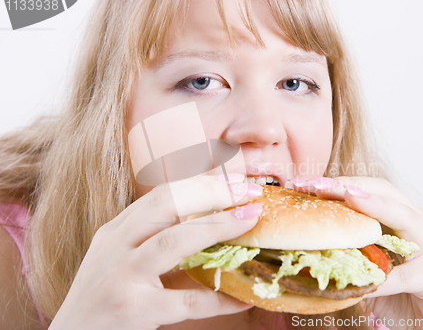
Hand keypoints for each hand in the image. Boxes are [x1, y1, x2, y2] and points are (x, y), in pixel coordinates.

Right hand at [48, 175, 262, 329]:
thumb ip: (157, 242)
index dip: (201, 183)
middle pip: (167, 206)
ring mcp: (123, 277)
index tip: (234, 181)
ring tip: (250, 220)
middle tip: (249, 193)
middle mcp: (116, 246)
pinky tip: (244, 297)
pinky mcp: (135, 310)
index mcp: (116, 231)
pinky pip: (188, 301)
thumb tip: (214, 228)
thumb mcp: (121, 260)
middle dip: (212, 194)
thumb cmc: (104, 296)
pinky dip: (220, 298)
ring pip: (174, 241)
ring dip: (218, 227)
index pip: (161, 194)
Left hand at [290, 176, 422, 329]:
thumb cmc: (400, 290)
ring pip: (405, 218)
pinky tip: (366, 277)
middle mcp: (417, 223)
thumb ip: (346, 252)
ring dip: (377, 206)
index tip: (304, 183)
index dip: (336, 183)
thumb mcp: (367, 265)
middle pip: (384, 192)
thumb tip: (305, 246)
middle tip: (318, 185)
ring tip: (350, 197)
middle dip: (349, 185)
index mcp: (398, 216)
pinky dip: (385, 276)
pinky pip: (406, 274)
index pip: (367, 189)